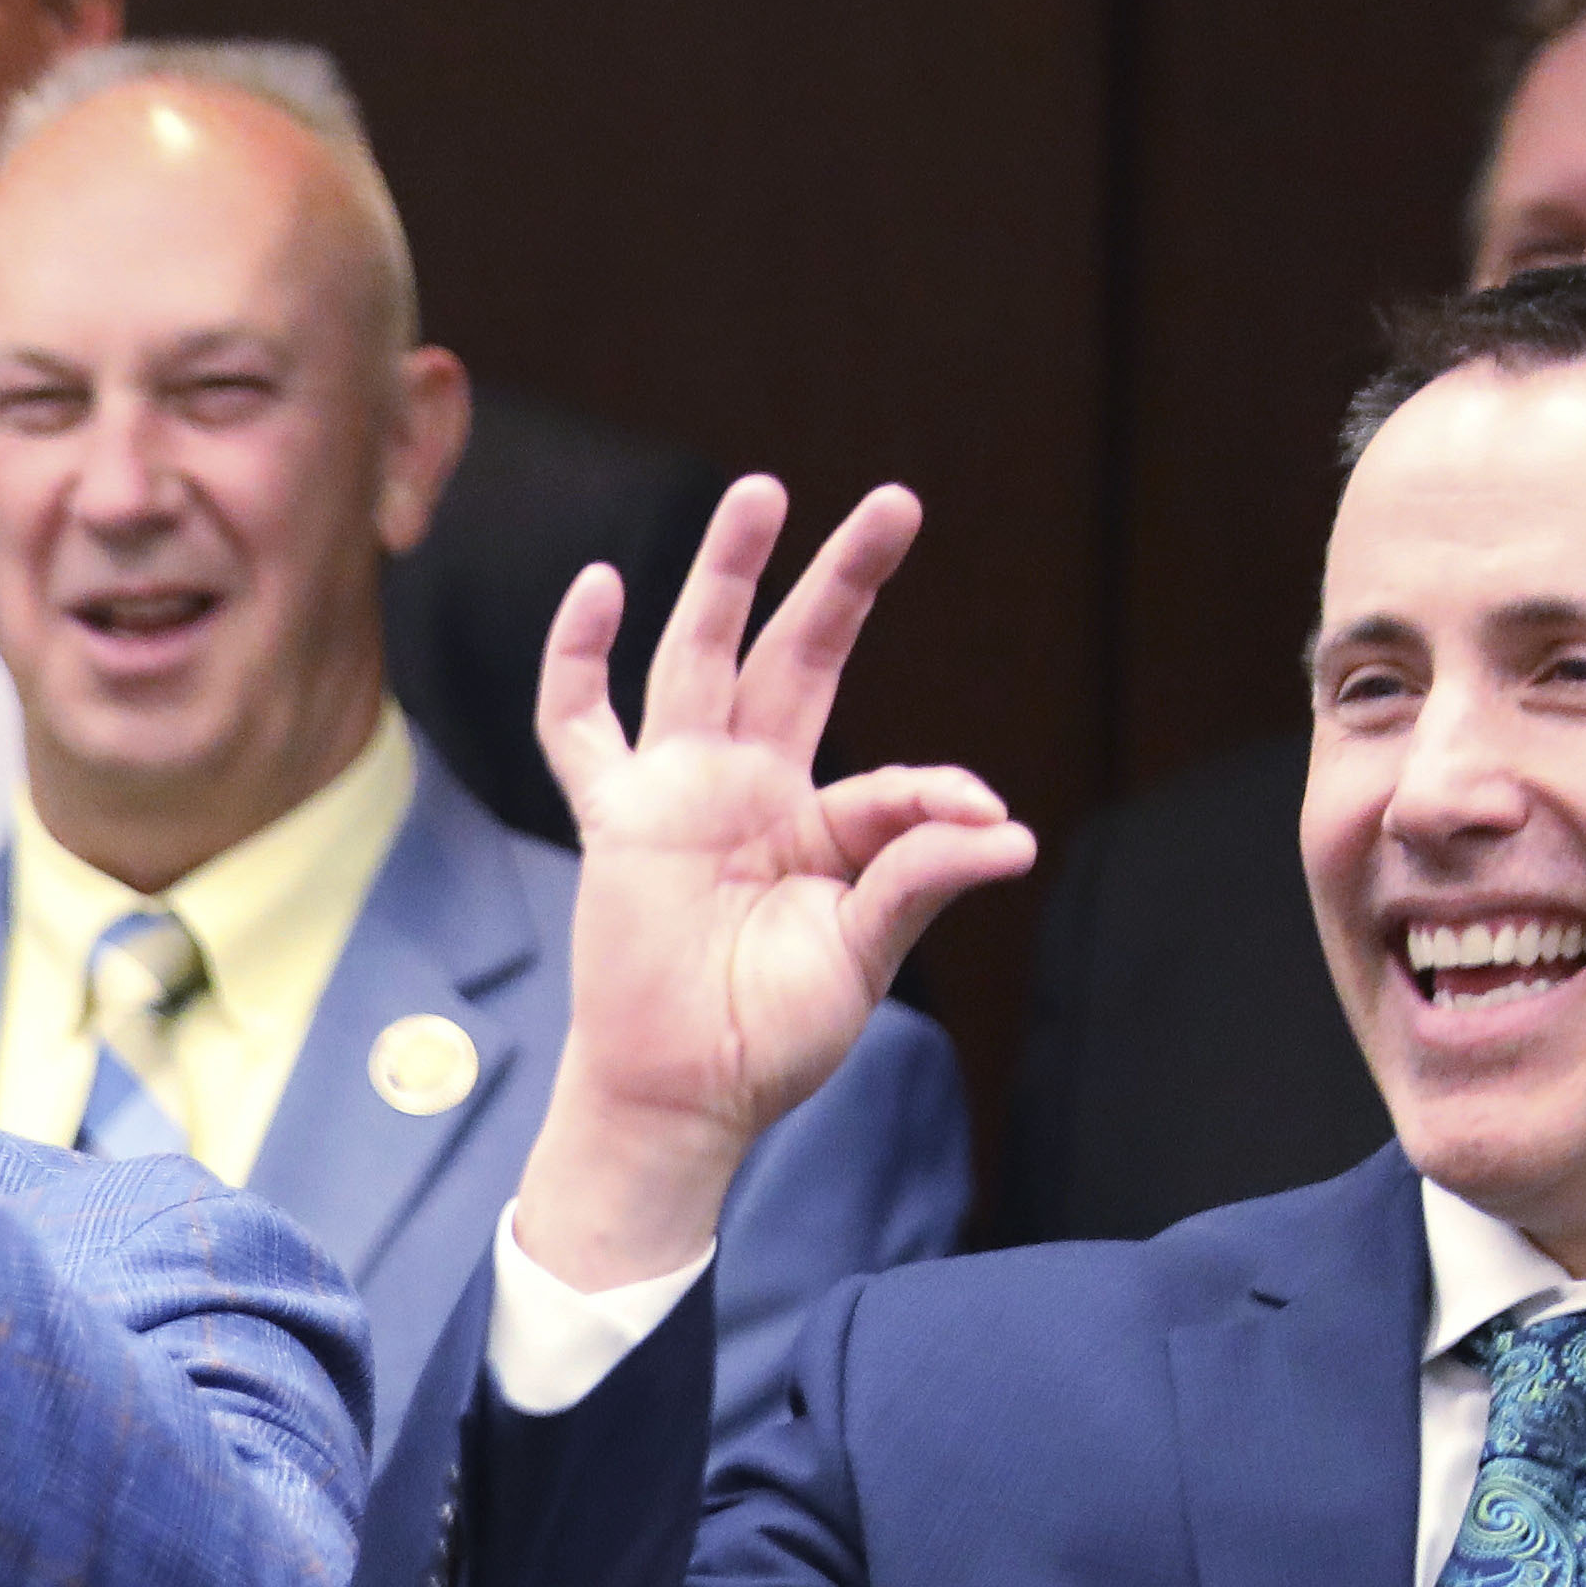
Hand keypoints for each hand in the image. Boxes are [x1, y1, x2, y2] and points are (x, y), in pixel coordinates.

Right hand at [508, 476, 1033, 1289]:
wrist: (683, 1093)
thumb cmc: (773, 1035)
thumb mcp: (865, 953)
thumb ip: (917, 878)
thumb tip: (1008, 831)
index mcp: (818, 824)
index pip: (887, 777)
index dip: (938, 792)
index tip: (983, 822)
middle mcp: (748, 789)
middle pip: (794, 656)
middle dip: (841, 579)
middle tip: (896, 502)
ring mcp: (677, 793)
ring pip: (698, 658)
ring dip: (727, 575)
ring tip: (762, 493)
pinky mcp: (614, 817)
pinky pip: (579, 727)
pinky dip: (577, 659)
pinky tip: (597, 586)